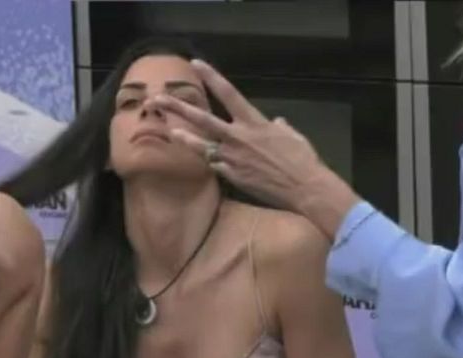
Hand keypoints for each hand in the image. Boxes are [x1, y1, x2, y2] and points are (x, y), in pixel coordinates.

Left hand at [154, 60, 359, 237]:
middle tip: (158, 99)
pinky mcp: (232, 175)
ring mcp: (232, 157)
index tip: (196, 64)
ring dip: (184, 137)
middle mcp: (238, 137)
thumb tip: (276, 122)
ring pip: (201, 145)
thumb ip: (279, 127)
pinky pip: (214, 165)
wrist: (304, 188)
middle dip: (178, 107)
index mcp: (254, 122)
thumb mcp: (292, 136)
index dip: (211, 77)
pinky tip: (200, 158)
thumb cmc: (302, 159)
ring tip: (170, 130)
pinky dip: (209, 160)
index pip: (228, 94)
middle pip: (203, 118)